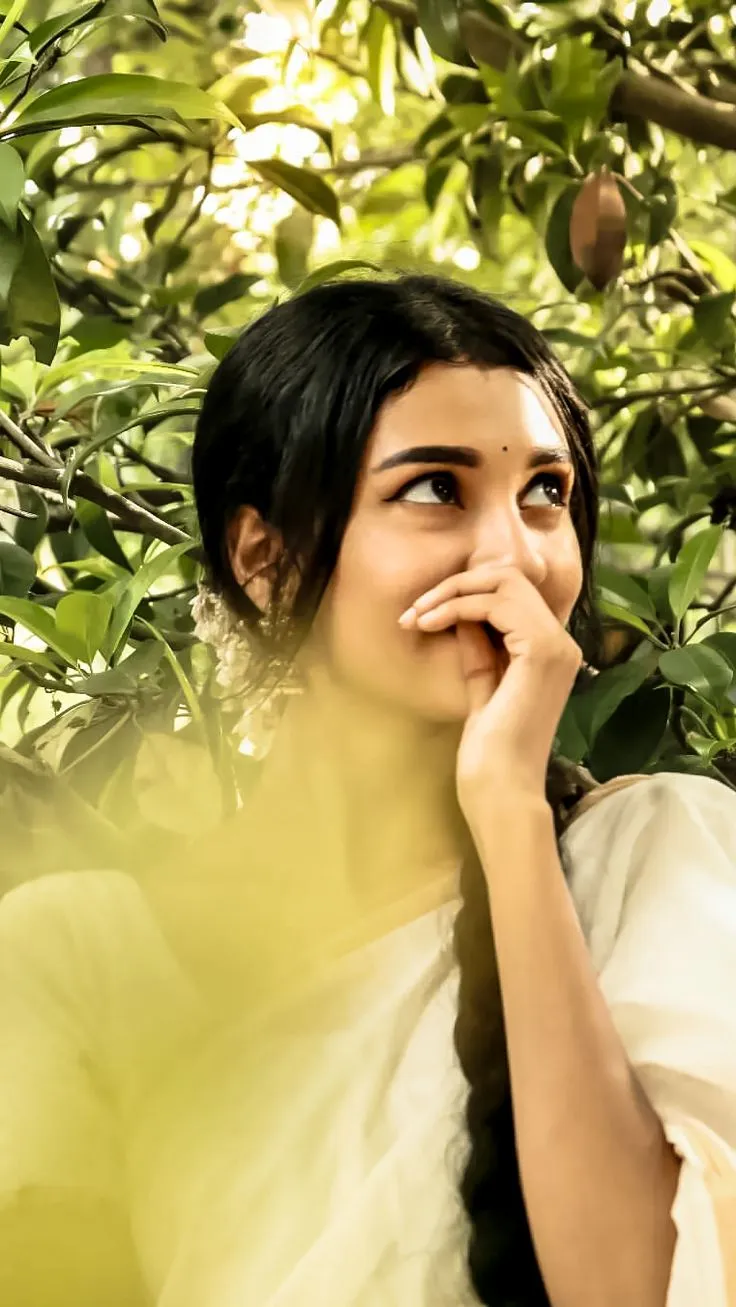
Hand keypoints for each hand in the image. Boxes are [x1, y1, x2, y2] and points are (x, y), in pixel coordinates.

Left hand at [399, 564, 582, 821]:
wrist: (500, 789)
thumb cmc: (489, 753)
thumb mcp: (482, 687)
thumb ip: (480, 651)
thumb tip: (464, 615)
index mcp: (550, 652)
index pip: (511, 594)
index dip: (465, 594)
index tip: (422, 615)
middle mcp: (561, 642)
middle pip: (510, 577)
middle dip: (456, 585)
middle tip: (416, 610)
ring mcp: (556, 645)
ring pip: (503, 581)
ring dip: (452, 593)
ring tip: (417, 617)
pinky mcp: (541, 651)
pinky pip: (495, 604)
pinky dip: (457, 606)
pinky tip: (430, 623)